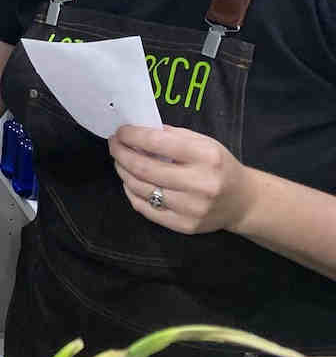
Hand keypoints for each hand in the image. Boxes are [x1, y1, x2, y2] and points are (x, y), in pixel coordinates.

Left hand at [109, 124, 253, 234]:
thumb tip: (135, 130)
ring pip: (141, 189)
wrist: (243, 201)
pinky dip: (131, 192)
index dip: (132, 136)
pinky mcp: (185, 225)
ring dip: (123, 172)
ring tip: (120, 161)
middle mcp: (201, 184)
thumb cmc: (218, 166)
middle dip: (121, 153)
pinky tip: (130, 181)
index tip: (119, 131)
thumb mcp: (203, 142)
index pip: (157, 143)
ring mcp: (192, 208)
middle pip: (144, 168)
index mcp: (206, 157)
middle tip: (113, 145)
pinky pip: (145, 208)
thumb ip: (170, 136)